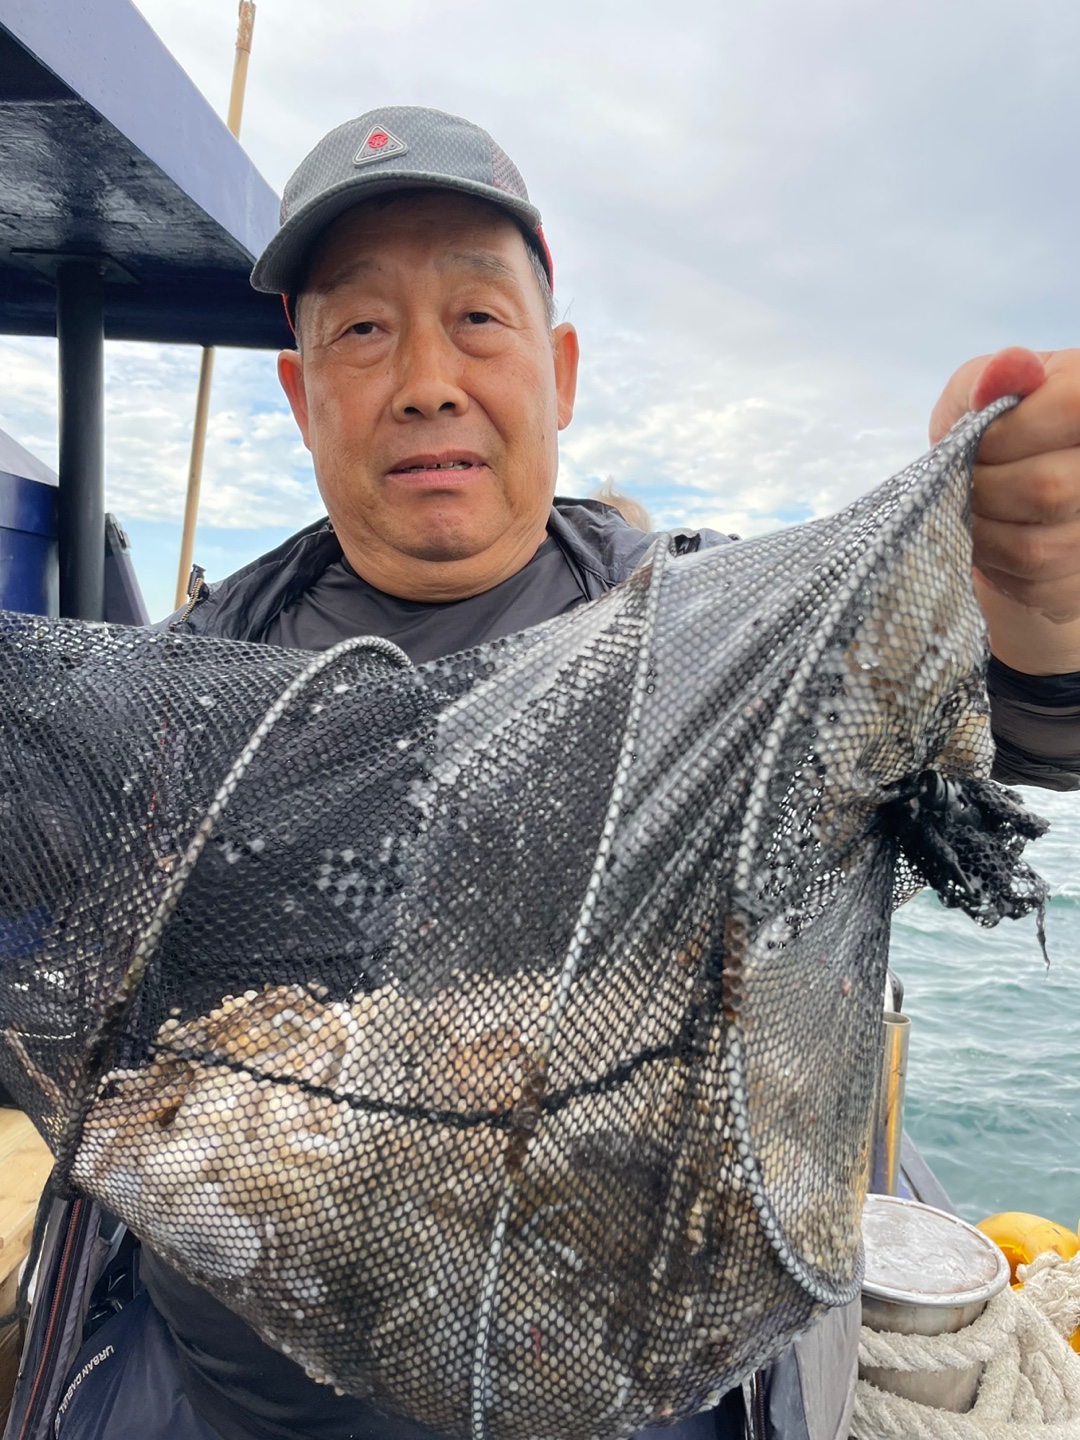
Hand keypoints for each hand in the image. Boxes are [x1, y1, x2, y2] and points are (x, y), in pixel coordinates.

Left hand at [929, 346, 1079, 674]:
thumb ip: (988, 377)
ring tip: (973, 504)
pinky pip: (1028, 582)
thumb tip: (1003, 372)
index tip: (978, 438)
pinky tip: (990, 535)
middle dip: (984, 485)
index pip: (1072, 410)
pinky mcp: (1077, 583)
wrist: (1003, 498)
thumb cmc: (993, 434)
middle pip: (1047, 488)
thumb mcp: (980, 393)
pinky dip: (991, 561)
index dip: (1007, 431)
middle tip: (966, 476)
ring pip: (1034, 545)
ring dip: (981, 528)